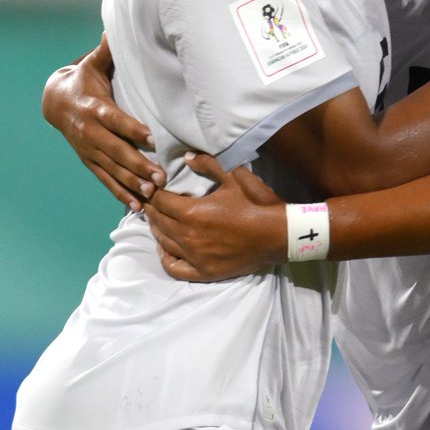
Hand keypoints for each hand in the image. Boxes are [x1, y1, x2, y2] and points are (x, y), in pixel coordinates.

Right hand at [42, 34, 164, 210]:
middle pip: (116, 151)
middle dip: (138, 165)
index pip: (115, 120)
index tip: (151, 138)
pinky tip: (138, 206)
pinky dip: (121, 193)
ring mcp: (89, 150)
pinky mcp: (90, 161)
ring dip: (132, 183)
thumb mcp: (93, 64)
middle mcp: (90, 132)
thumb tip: (113, 29)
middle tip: (160, 176)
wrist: (55, 101)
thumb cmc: (84, 80)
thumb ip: (107, 52)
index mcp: (94, 108)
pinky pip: (106, 180)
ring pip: (113, 169)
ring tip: (152, 194)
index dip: (132, 130)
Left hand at [145, 152, 285, 281]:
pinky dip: (165, 257)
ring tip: (157, 220)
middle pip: (158, 221)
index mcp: (192, 212)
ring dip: (156, 229)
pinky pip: (173, 268)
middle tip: (151, 201)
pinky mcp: (203, 272)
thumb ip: (208, 164)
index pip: (159, 201)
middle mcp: (187, 236)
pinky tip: (165, 249)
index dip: (153, 192)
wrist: (279, 235)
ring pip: (163, 243)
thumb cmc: (257, 204)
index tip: (153, 186)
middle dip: (152, 209)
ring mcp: (194, 257)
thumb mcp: (235, 176)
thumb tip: (186, 157)